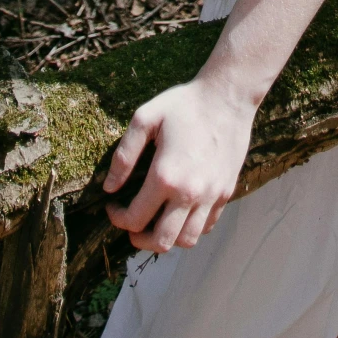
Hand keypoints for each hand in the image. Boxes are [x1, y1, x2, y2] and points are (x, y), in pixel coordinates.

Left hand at [103, 76, 254, 252]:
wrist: (228, 96)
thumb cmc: (185, 104)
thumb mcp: (145, 118)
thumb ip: (124, 155)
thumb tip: (109, 187)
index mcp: (165, 176)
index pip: (135, 220)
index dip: (117, 218)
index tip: (113, 205)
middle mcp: (190, 193)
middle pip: (161, 241)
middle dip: (139, 239)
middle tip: (132, 224)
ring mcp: (211, 196)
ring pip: (186, 240)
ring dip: (167, 237)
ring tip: (156, 221)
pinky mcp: (226, 192)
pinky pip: (206, 226)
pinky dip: (190, 227)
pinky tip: (180, 210)